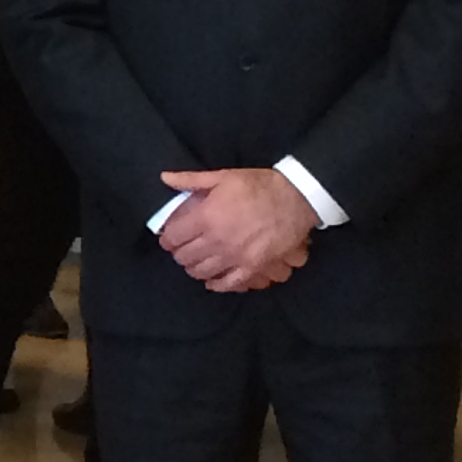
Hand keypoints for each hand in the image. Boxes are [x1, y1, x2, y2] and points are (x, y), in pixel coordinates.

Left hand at [156, 168, 314, 293]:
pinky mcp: (253, 267)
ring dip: (194, 268)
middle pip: (184, 257)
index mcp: (206, 217)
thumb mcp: (222, 177)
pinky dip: (216, 284)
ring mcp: (235, 256)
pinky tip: (212, 280)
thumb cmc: (259, 186)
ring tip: (195, 261)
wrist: (296, 199)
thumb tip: (165, 178)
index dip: (167, 239)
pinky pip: (228, 283)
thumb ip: (190, 180)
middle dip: (179, 253)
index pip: (173, 237)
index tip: (168, 238)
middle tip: (182, 249)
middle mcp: (217, 240)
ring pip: (201, 271)